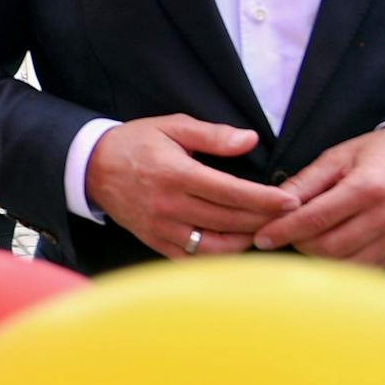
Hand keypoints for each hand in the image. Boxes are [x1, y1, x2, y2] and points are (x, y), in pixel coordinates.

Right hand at [86, 115, 297, 258]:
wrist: (93, 167)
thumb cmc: (136, 143)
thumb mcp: (172, 127)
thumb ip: (212, 135)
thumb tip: (250, 140)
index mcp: (176, 174)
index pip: (230, 192)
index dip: (265, 199)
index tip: (291, 201)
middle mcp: (169, 205)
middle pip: (229, 220)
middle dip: (264, 220)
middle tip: (290, 217)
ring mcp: (161, 228)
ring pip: (215, 245)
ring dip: (245, 241)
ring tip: (266, 231)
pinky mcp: (155, 242)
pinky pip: (193, 258)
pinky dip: (219, 257)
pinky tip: (236, 246)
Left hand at [251, 127, 384, 265]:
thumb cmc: (380, 154)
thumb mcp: (340, 156)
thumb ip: (307, 180)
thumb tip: (274, 201)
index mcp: (366, 188)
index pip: (316, 218)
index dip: (284, 230)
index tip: (261, 237)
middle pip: (328, 246)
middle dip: (297, 244)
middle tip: (280, 235)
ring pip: (345, 263)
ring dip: (316, 258)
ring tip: (301, 241)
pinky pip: (363, 268)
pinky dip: (338, 265)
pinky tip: (324, 252)